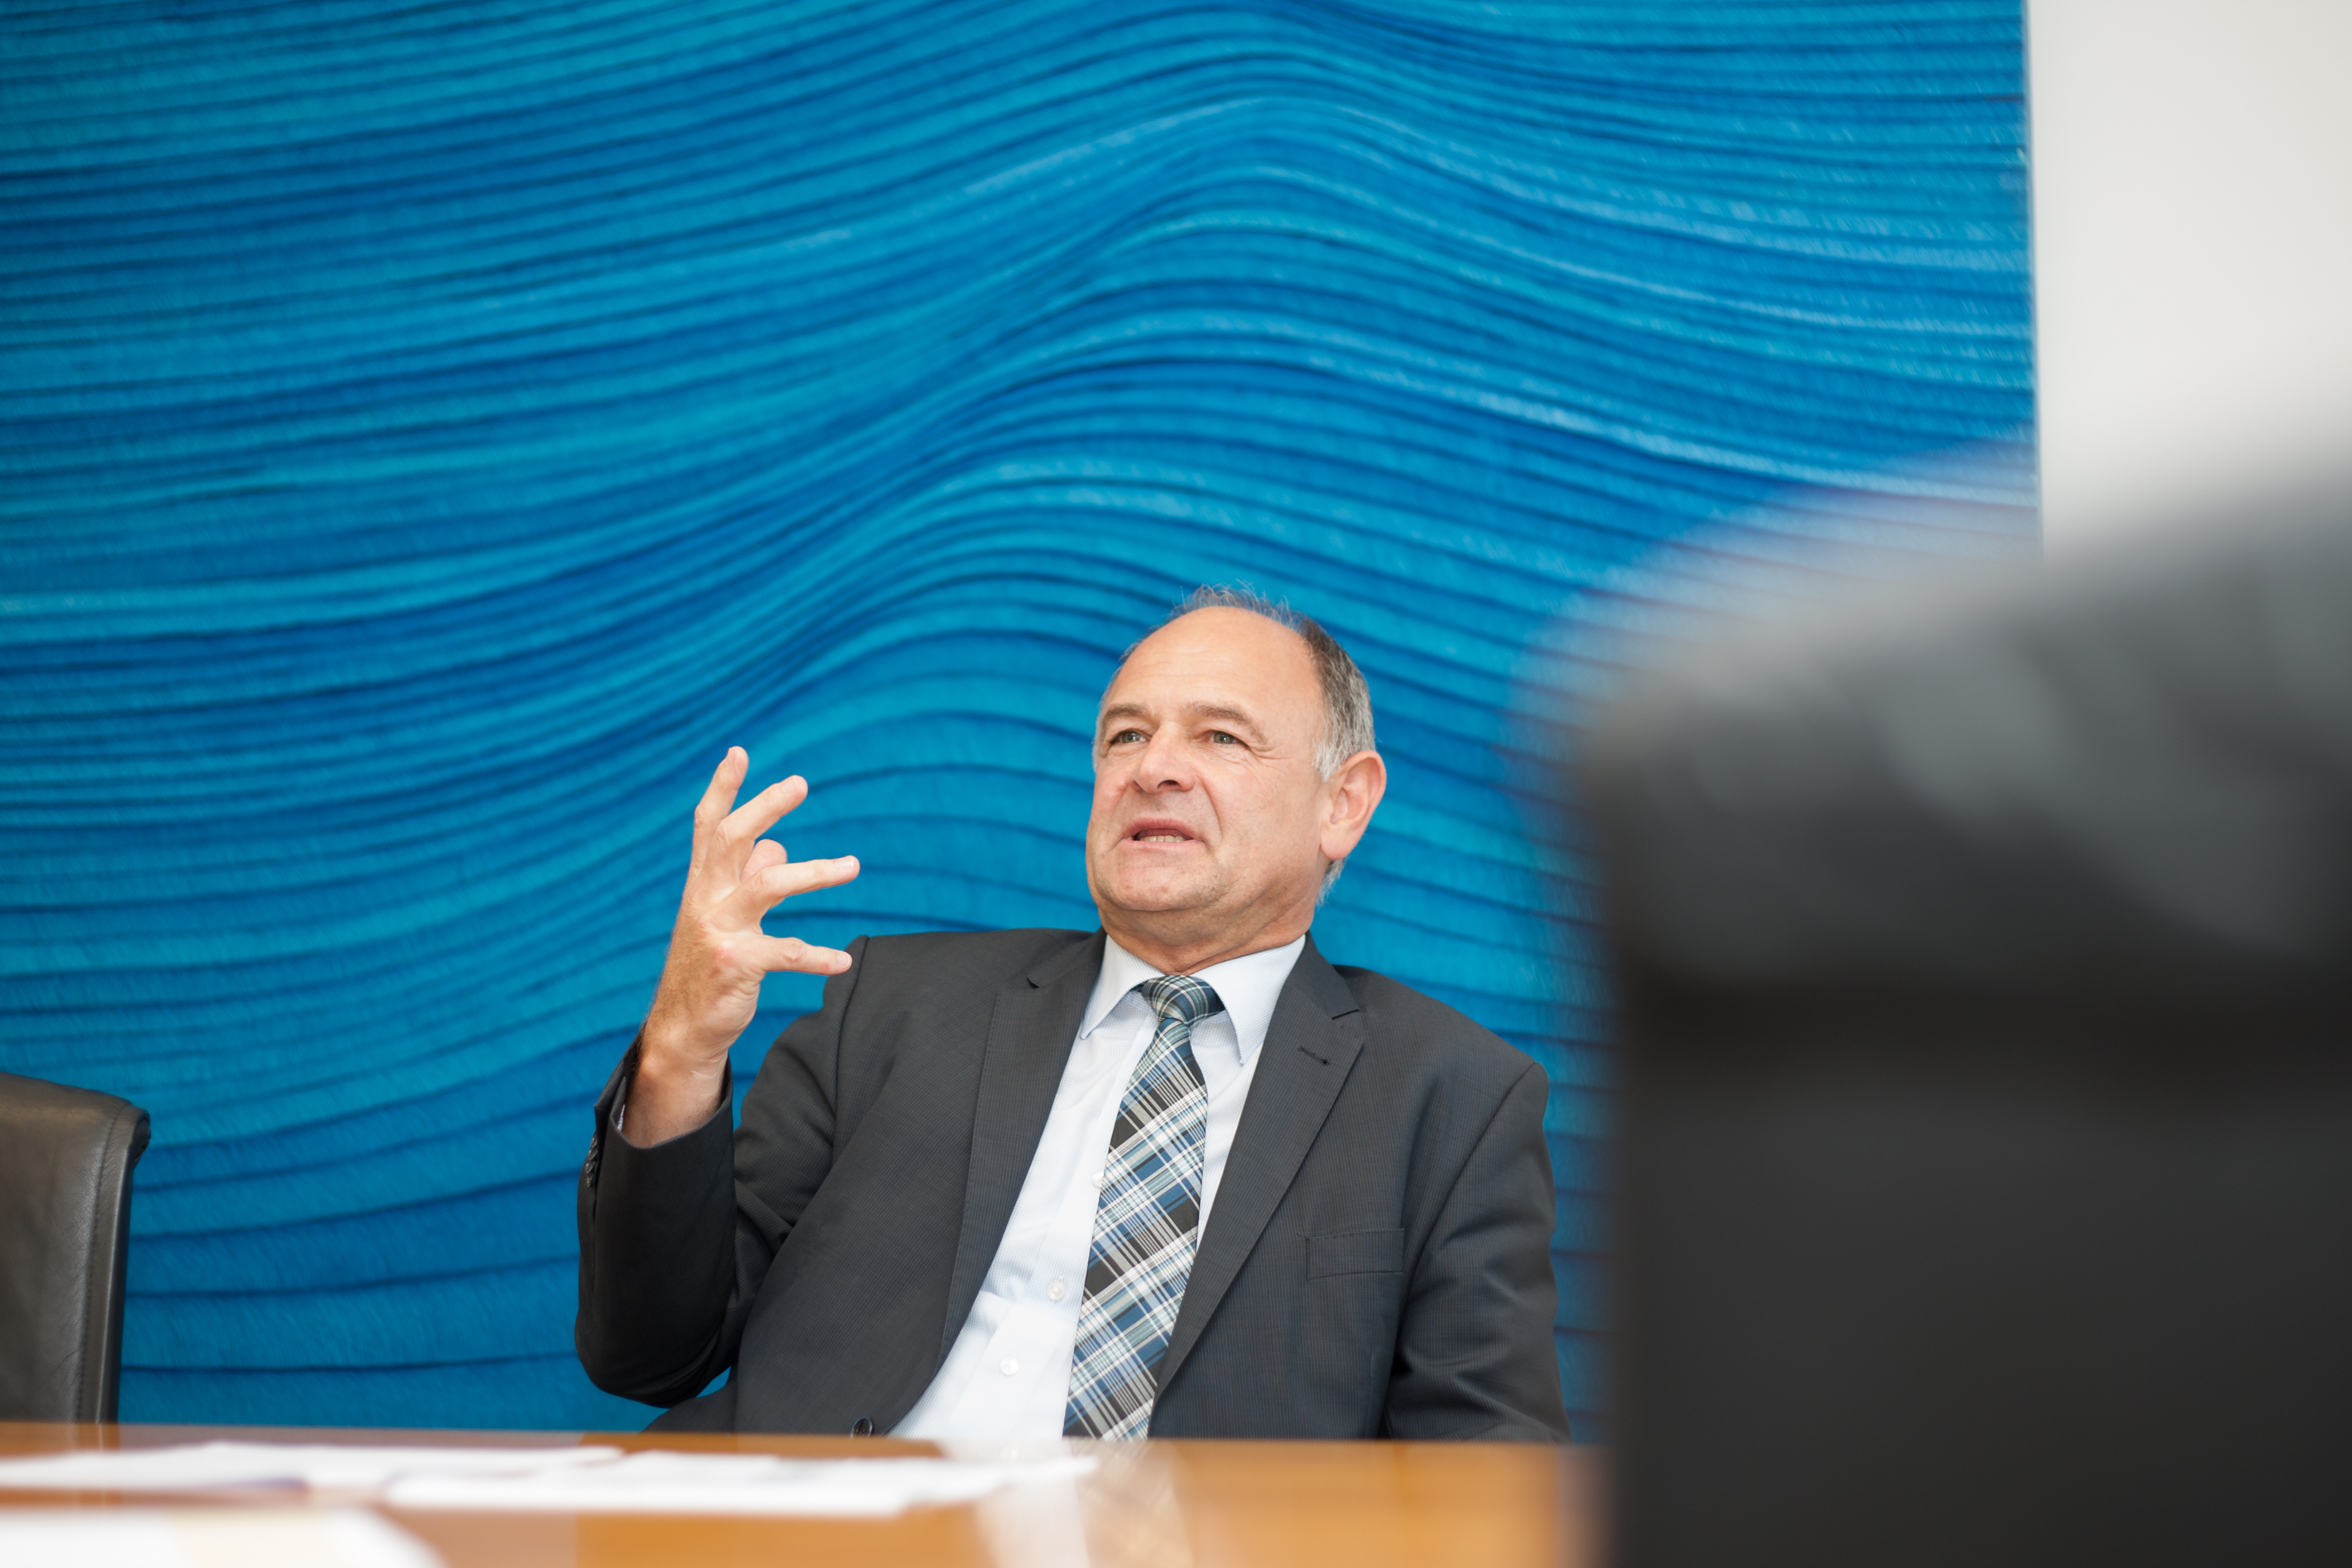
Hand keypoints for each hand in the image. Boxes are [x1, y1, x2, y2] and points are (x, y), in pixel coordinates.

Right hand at [626, 748, 859, 1144]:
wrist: (682, 1028)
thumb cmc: (708, 966)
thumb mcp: (722, 917)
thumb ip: (747, 878)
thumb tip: (775, 845)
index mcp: (702, 884)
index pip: (708, 826)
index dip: (722, 788)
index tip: (738, 751)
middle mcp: (704, 900)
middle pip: (731, 840)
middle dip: (764, 807)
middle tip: (800, 781)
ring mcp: (719, 931)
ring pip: (767, 887)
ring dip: (813, 871)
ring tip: (854, 865)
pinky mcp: (737, 965)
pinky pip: (786, 953)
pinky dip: (818, 956)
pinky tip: (844, 962)